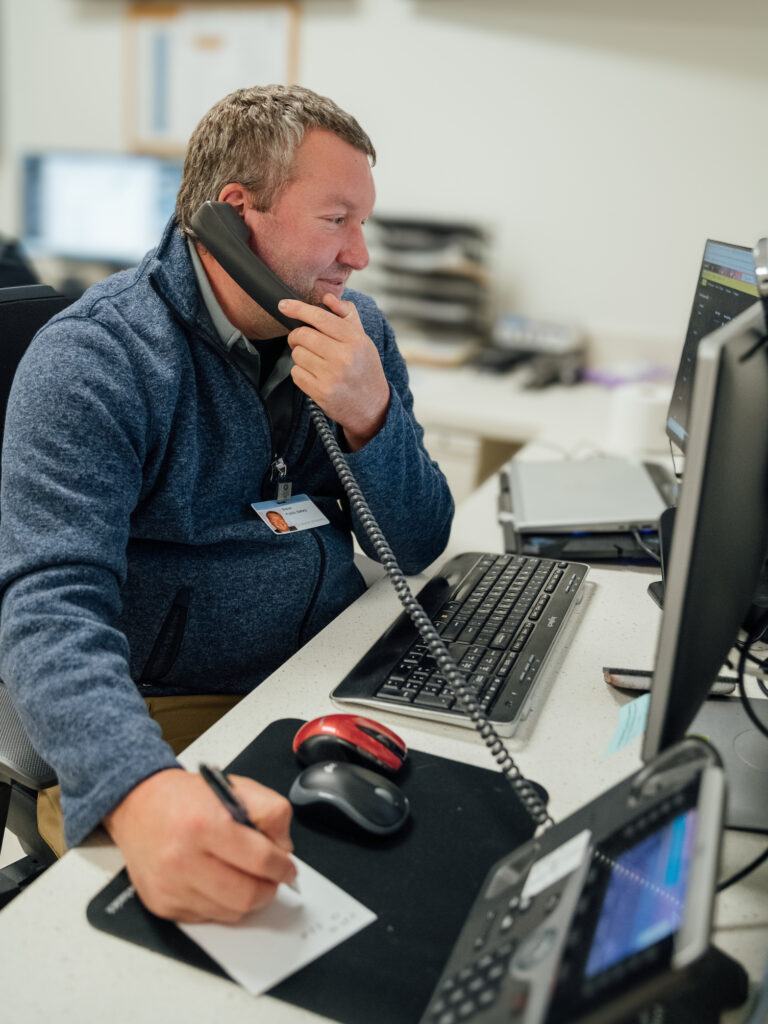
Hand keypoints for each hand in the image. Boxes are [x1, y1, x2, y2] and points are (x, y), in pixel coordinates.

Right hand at [103, 768, 296, 922]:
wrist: (139, 806)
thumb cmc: (187, 798)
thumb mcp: (236, 787)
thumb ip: (271, 811)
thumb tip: (284, 848)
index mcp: (204, 824)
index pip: (261, 860)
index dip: (283, 866)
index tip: (287, 867)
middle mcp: (183, 858)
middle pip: (246, 895)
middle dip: (269, 889)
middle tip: (272, 878)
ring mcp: (170, 887)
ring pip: (230, 912)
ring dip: (247, 899)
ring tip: (246, 878)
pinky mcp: (162, 905)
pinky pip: (207, 918)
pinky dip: (222, 905)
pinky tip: (219, 883)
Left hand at [279, 293, 389, 450]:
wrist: (372, 405)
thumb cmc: (365, 368)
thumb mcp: (363, 339)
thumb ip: (347, 315)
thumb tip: (328, 297)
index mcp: (355, 340)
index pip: (320, 317)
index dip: (298, 309)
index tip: (283, 305)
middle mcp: (344, 357)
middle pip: (303, 335)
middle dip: (297, 336)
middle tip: (302, 341)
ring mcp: (332, 376)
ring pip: (297, 354)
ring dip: (300, 356)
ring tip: (315, 361)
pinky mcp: (321, 392)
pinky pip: (296, 373)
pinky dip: (300, 373)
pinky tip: (314, 375)